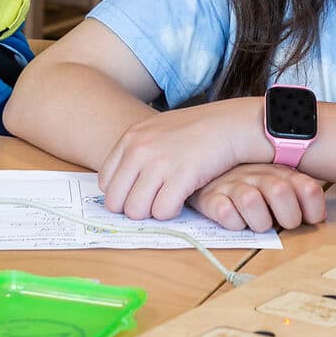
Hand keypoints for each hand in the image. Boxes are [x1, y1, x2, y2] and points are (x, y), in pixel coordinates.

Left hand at [98, 99, 268, 221]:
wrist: (229, 124)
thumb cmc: (195, 130)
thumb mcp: (156, 130)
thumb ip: (136, 152)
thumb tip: (120, 185)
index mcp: (130, 138)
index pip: (105, 181)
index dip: (122, 194)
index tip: (138, 194)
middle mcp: (139, 149)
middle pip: (116, 201)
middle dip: (134, 208)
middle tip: (154, 202)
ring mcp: (159, 163)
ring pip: (137, 211)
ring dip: (153, 211)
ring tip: (169, 199)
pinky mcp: (181, 176)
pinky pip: (162, 212)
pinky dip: (172, 212)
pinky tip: (183, 198)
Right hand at [191, 163, 326, 231]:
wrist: (208, 171)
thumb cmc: (251, 185)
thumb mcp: (279, 184)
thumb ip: (300, 196)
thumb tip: (319, 216)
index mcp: (280, 172)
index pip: (307, 188)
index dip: (313, 208)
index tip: (310, 219)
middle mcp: (258, 174)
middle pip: (280, 191)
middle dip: (287, 217)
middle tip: (282, 224)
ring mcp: (233, 184)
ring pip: (251, 201)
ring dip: (259, 221)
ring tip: (257, 224)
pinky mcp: (210, 197)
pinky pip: (225, 212)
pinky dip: (233, 222)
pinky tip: (236, 220)